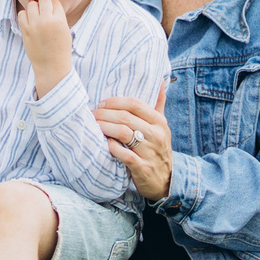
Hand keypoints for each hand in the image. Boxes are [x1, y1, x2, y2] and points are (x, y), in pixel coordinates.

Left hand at [16, 0, 74, 96]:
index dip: (54, 6)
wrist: (51, 66)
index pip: (54, 1)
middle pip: (43, 0)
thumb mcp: (65, 30)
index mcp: (60, 20)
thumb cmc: (60, 48)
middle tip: (45, 15)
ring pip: (31, 5)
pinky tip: (30, 22)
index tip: (53, 14)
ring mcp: (34, 25)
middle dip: (44, 5)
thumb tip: (48, 3)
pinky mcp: (25, 31)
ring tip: (37, 18)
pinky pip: (21, 14)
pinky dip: (25, 16)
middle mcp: (46, 21)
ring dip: (34, 9)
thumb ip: (58, 16)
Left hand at [97, 83, 172, 202]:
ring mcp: (150, 152)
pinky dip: (111, 147)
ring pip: (123, 133)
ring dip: (105, 128)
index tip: (102, 104)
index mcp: (160, 122)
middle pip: (126, 117)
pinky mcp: (142, 168)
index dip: (115, 102)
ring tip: (94, 126)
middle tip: (92, 114)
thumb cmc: (158, 149)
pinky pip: (124, 154)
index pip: (135, 104)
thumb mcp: (162, 126)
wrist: (167, 180)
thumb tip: (160, 80)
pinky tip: (104, 144)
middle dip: (105, 114)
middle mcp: (157, 135)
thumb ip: (159, 104)